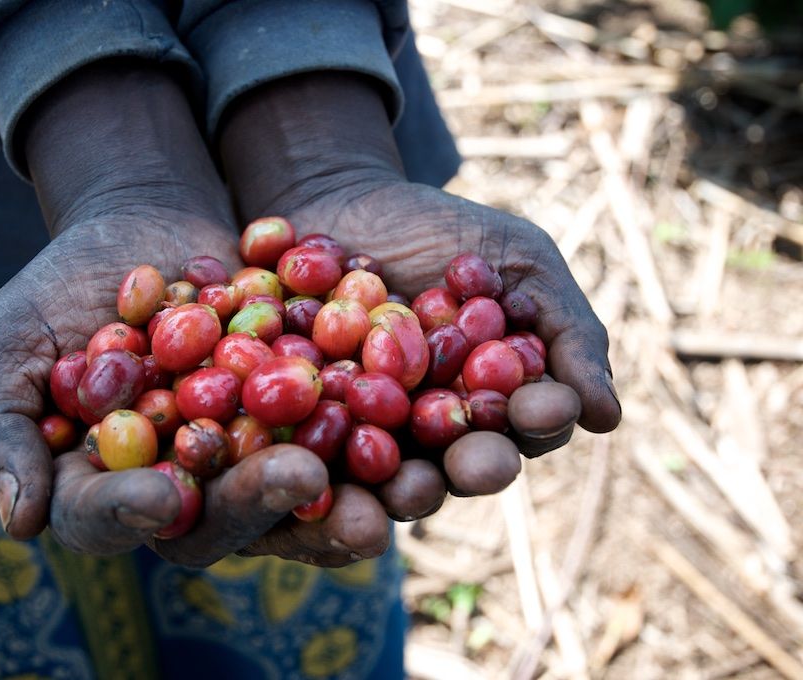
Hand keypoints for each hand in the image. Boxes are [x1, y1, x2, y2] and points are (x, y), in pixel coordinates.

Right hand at [0, 62, 389, 567]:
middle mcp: (187, 490)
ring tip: (387, 484)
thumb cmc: (63, 283)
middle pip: (219, 519)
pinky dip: (383, 426)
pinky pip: (348, 432)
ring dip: (344, 493)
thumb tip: (18, 523)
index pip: (109, 519)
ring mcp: (252, 456)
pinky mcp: (311, 415)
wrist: (146, 224)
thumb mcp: (10, 341)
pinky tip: (419, 413)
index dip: (131, 515)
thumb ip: (0, 427)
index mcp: (105, 487)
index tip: (161, 498)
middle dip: (259, 503)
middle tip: (298, 478)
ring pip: (295, 493)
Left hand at [218, 72, 621, 517]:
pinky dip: (321, 453)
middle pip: (465, 464)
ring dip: (405, 485)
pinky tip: (319, 457)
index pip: (531, 423)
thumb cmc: (441, 228)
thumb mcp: (518, 259)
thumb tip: (609, 417)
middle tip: (477, 464)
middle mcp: (441, 430)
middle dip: (475, 466)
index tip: (540, 407)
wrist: (339, 200)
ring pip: (395, 474)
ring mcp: (374, 434)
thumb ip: (567, 329)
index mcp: (498, 398)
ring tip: (405, 483)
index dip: (539, 420)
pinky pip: (317, 448)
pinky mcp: (312, 427)